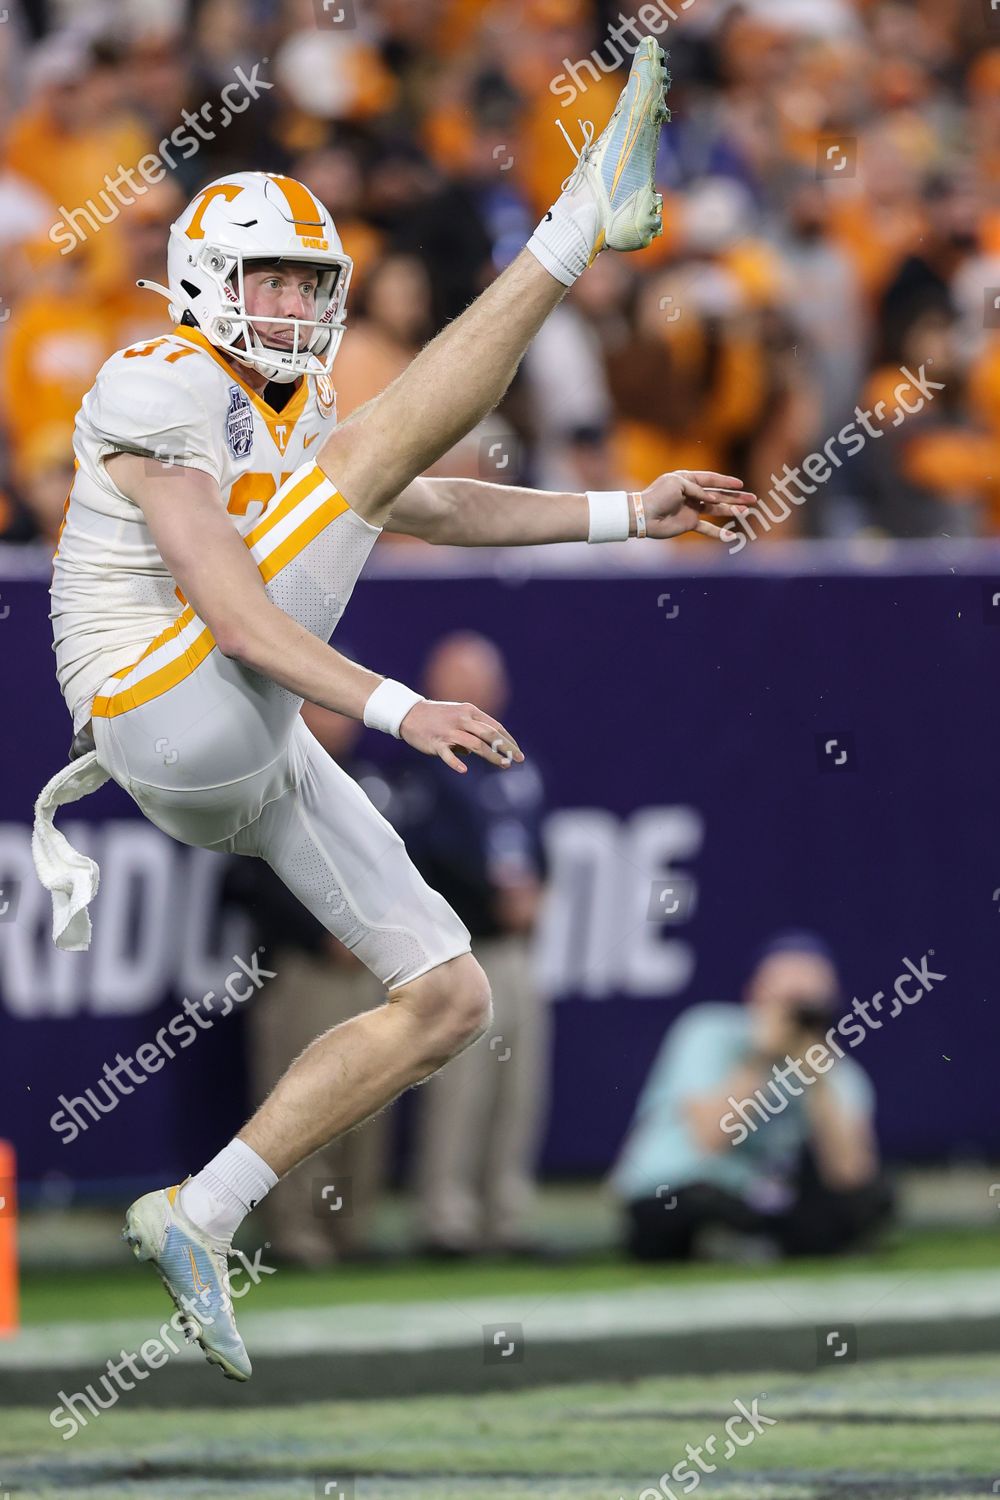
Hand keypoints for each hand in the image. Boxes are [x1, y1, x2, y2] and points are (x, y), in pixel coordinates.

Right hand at [400, 699, 523, 773]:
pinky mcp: (436, 742)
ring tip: (504, 764)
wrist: (409, 713)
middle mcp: (462, 719)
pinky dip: (455, 762)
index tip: (518, 751)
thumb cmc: (436, 716)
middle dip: (506, 748)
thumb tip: (479, 751)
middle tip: (518, 760)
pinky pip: (447, 754)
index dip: (508, 740)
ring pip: (475, 744)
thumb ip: (472, 730)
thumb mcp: (457, 716)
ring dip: (492, 755)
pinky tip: (464, 769)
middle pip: (490, 735)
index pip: (495, 726)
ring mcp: (449, 731)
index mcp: (470, 711)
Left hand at [640, 471, 754, 540]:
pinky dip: (719, 533)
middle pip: (719, 495)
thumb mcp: (677, 484)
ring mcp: (692, 509)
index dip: (727, 482)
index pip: (712, 479)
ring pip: (716, 510)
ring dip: (731, 511)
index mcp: (688, 479)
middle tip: (754, 499)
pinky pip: (707, 528)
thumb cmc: (657, 496)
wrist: (643, 516)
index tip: (741, 484)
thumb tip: (714, 500)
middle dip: (736, 497)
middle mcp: (692, 494)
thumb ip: (697, 490)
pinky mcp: (689, 523)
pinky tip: (732, 537)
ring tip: (747, 512)